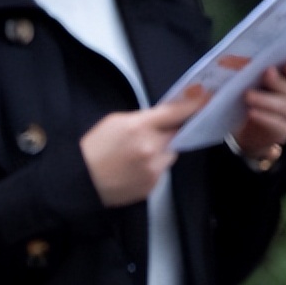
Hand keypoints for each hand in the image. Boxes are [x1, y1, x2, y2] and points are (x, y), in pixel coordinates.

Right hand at [80, 88, 208, 206]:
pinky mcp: (153, 186)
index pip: (174, 113)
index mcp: (139, 127)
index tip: (205, 98)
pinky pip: (161, 170)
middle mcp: (150, 148)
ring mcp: (153, 170)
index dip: (193, 104)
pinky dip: (152, 167)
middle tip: (150, 134)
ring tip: (135, 155)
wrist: (80, 181)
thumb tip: (163, 116)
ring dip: (160, 151)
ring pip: (170, 154)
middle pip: (175, 134)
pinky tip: (132, 168)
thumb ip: (142, 118)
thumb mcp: (114, 122)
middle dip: (168, 132)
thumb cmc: (92, 149)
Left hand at [231, 57, 285, 160]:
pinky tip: (251, 112)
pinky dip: (263, 117)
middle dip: (278, 81)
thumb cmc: (256, 93)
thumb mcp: (253, 79)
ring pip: (284, 106)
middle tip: (266, 73)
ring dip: (265, 100)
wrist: (253, 127)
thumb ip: (250, 69)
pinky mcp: (284, 130)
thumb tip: (232, 61)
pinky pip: (276, 124)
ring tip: (247, 95)